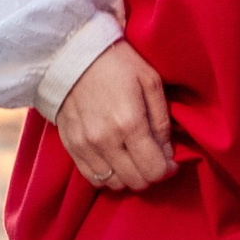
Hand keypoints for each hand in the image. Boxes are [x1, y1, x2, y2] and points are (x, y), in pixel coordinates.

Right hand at [56, 39, 175, 190]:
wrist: (70, 55)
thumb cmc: (117, 64)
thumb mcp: (150, 82)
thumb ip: (162, 121)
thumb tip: (167, 153)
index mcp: (129, 123)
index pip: (154, 169)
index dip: (167, 169)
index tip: (170, 161)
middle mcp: (106, 140)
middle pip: (136, 181)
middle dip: (151, 174)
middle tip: (154, 160)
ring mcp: (85, 146)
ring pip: (114, 184)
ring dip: (129, 177)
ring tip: (134, 160)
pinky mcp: (70, 147)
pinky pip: (92, 178)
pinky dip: (108, 176)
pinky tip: (115, 162)